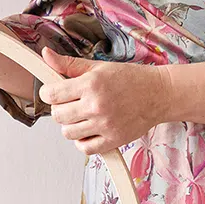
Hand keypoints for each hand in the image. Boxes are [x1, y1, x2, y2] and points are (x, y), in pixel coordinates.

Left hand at [38, 47, 169, 154]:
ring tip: (83, 116)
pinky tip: (90, 130)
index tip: (52, 93)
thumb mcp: (99, 67)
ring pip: (68, 133)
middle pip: (58, 115)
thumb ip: (69, 64)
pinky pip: (84, 148)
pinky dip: (83, 141)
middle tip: (72, 103)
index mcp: (91, 84)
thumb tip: (45, 55)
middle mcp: (96, 105)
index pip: (52, 95)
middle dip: (61, 109)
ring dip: (71, 126)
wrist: (158, 94)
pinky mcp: (112, 140)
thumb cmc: (129, 79)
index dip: (48, 94)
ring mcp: (104, 125)